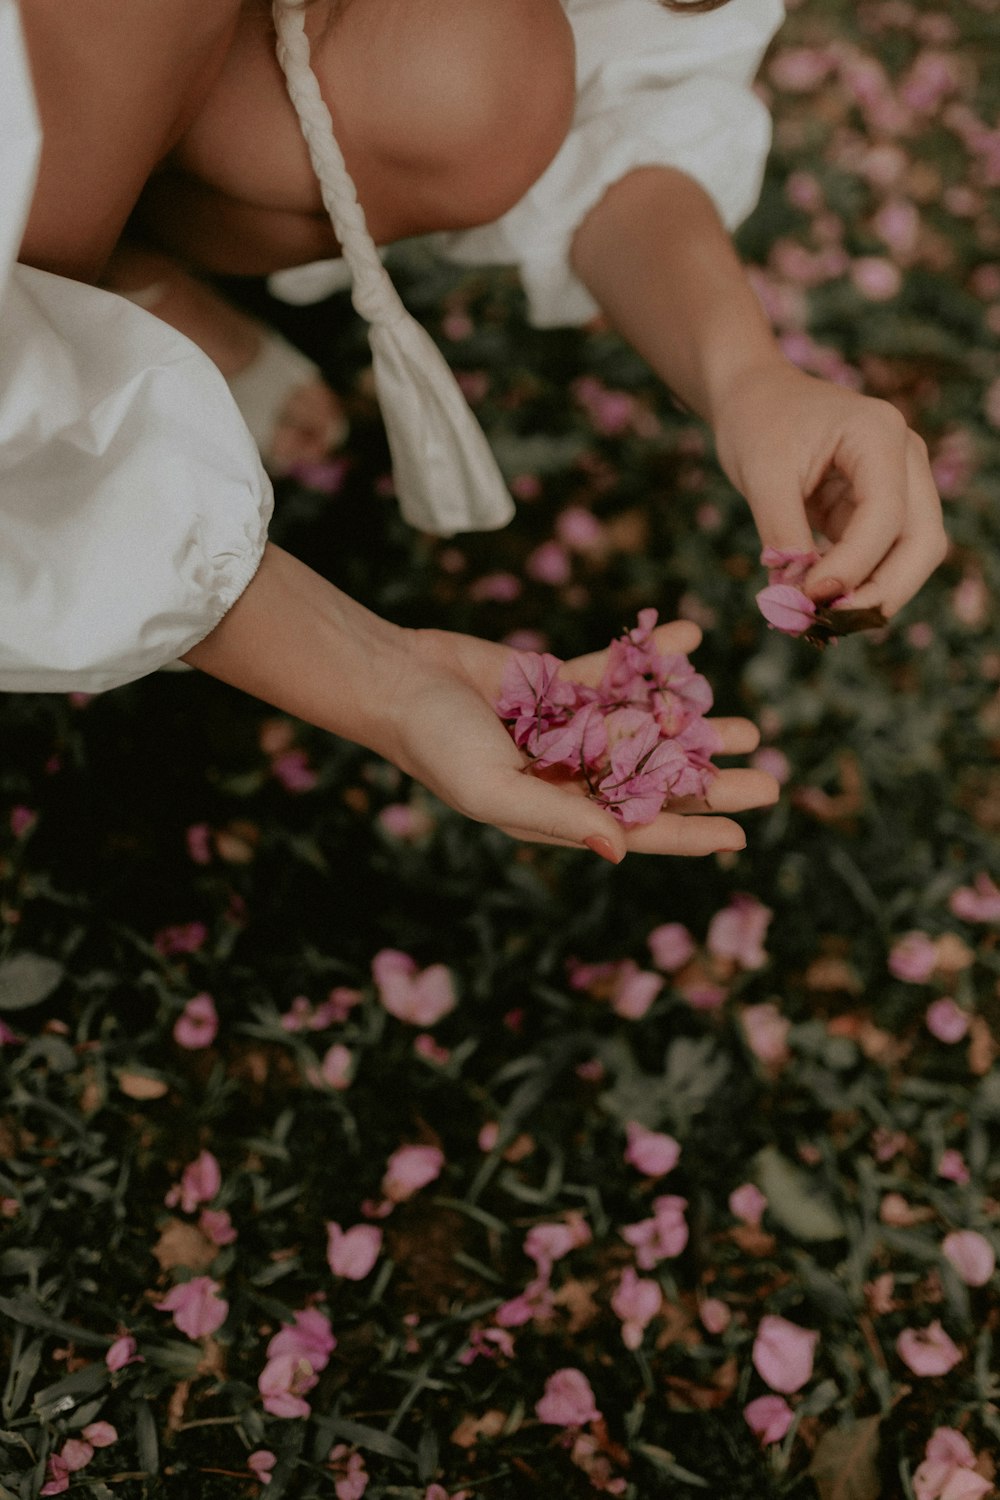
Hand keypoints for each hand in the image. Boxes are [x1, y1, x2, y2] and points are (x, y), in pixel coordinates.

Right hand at [385, 620, 778, 860]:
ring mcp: (567, 726)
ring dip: (697, 724)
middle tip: (771, 779)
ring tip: (751, 725)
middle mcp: (568, 773)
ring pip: (648, 728)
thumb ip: (559, 817)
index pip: (635, 829)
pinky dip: (653, 656)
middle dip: (711, 780)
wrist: (396, 677)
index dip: (689, 834)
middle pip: (656, 780)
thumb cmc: (435, 744)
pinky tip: (690, 638)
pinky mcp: (559, 681)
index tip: (741, 835)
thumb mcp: (494, 790)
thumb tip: (620, 849)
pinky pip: (618, 671)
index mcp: (556, 811)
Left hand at [713, 358, 948, 616]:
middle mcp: (905, 458)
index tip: (810, 598)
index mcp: (880, 435)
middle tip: (831, 625)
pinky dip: (856, 585)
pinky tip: (819, 606)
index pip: (886, 515)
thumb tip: (798, 595)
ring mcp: (901, 483)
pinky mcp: (880, 508)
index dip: (853, 565)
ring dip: (872, 594)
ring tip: (820, 621)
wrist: (754, 397)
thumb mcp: (761, 473)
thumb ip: (782, 531)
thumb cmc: (757, 422)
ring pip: (910, 556)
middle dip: (882, 591)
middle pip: (922, 542)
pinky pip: (882, 557)